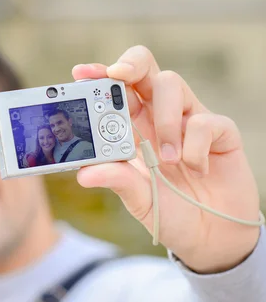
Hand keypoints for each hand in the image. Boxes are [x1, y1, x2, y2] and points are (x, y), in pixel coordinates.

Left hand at [72, 45, 261, 272]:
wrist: (210, 237)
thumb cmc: (170, 212)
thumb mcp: (137, 199)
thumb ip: (117, 180)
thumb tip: (83, 174)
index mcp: (134, 129)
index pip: (116, 92)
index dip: (99, 77)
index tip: (81, 74)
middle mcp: (159, 118)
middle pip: (145, 70)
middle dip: (130, 64)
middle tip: (118, 75)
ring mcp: (190, 121)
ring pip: (172, 85)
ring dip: (164, 121)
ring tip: (166, 160)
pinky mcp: (221, 132)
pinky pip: (206, 121)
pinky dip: (196, 147)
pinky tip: (196, 170)